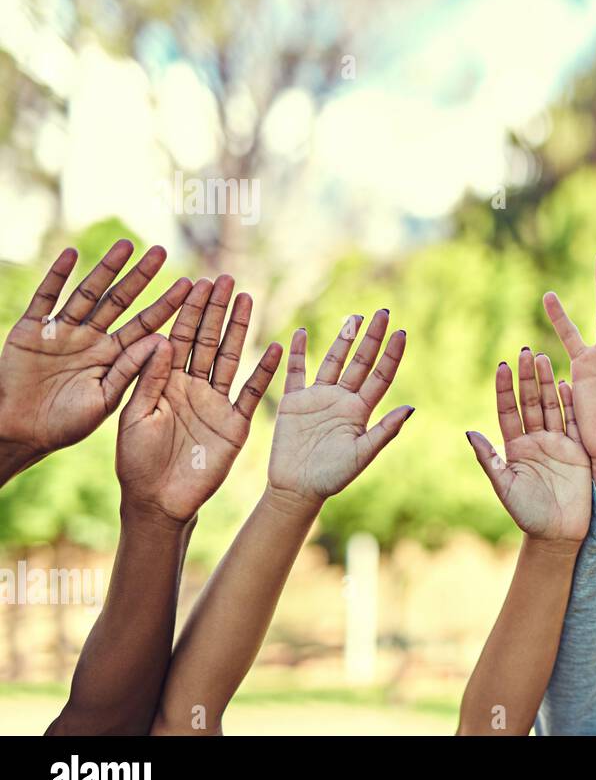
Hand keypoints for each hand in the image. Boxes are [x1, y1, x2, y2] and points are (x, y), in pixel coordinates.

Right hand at [0, 241, 189, 473]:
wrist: (19, 432)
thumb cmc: (66, 424)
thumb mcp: (105, 399)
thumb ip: (131, 371)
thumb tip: (163, 340)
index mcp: (113, 357)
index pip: (145, 324)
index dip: (166, 305)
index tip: (189, 284)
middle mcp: (91, 339)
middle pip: (120, 301)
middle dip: (140, 277)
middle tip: (161, 251)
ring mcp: (62, 332)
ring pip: (88, 293)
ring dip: (105, 268)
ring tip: (126, 245)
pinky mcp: (31, 330)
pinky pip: (45, 298)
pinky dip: (57, 276)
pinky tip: (71, 254)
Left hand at [116, 276, 282, 525]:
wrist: (158, 500)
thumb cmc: (136, 461)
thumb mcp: (135, 416)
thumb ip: (150, 379)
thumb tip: (163, 340)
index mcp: (163, 381)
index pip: (178, 337)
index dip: (188, 311)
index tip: (196, 282)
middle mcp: (192, 386)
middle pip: (206, 340)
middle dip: (215, 309)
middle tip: (225, 279)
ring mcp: (215, 402)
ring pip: (230, 358)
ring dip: (239, 329)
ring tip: (248, 299)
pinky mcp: (235, 423)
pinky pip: (252, 393)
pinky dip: (264, 372)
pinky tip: (275, 348)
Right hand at [266, 310, 411, 506]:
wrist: (298, 489)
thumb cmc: (333, 477)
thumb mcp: (362, 454)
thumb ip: (384, 431)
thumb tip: (410, 408)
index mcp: (361, 411)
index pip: (380, 376)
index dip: (391, 355)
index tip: (402, 333)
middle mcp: (342, 399)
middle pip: (360, 362)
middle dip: (371, 337)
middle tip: (383, 312)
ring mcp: (318, 398)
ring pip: (333, 361)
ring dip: (343, 339)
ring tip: (354, 316)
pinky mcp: (294, 402)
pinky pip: (295, 372)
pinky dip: (297, 353)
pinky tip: (301, 333)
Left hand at [466, 348, 590, 547]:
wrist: (559, 534)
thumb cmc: (527, 514)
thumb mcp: (505, 487)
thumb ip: (490, 460)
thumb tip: (469, 432)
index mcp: (515, 448)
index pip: (508, 412)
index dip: (504, 390)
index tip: (502, 367)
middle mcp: (535, 441)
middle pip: (530, 402)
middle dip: (527, 378)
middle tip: (525, 353)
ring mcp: (557, 443)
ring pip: (551, 406)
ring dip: (547, 383)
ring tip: (543, 358)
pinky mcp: (578, 450)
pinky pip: (573, 422)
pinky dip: (570, 403)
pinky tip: (566, 384)